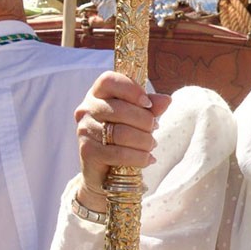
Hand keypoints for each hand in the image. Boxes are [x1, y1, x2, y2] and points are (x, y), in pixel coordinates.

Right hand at [74, 71, 170, 210]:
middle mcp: (86, 109)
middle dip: (145, 121)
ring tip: (152, 145)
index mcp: (98, 93)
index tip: (148, 103)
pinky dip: (139, 157)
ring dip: (144, 141)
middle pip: (120, 109)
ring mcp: (84, 130)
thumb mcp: (138, 117)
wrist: (103, 169)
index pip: (109, 80)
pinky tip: (148, 159)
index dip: (131, 89)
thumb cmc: (122, 136)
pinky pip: (118, 153)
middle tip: (155, 128)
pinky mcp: (87, 151)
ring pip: (121, 133)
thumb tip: (166, 100)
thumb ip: (151, 107)